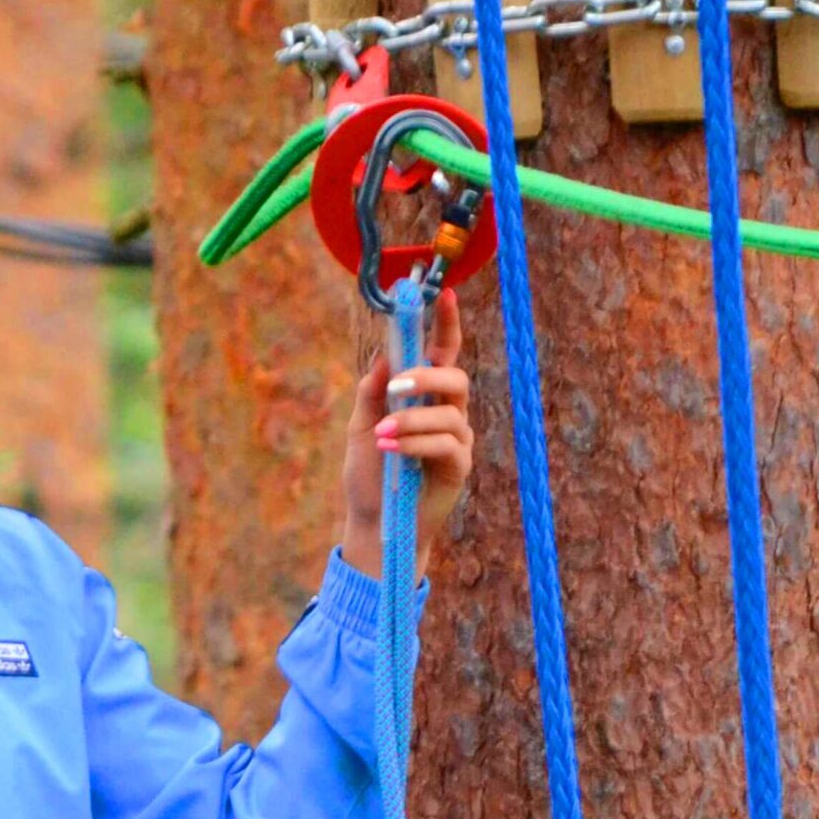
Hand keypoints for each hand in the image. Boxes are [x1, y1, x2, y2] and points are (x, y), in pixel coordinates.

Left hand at [336, 287, 473, 581]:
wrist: (374, 525)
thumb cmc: (370, 476)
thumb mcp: (361, 427)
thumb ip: (372, 392)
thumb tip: (384, 357)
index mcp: (425, 397)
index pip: (443, 352)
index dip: (447, 323)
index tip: (444, 293)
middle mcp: (447, 413)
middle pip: (455, 377)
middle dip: (425, 376)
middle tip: (394, 388)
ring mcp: (457, 440)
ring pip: (449, 412)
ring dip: (412, 418)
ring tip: (382, 435)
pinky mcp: (458, 468)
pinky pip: (446, 444)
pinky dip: (416, 442)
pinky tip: (391, 449)